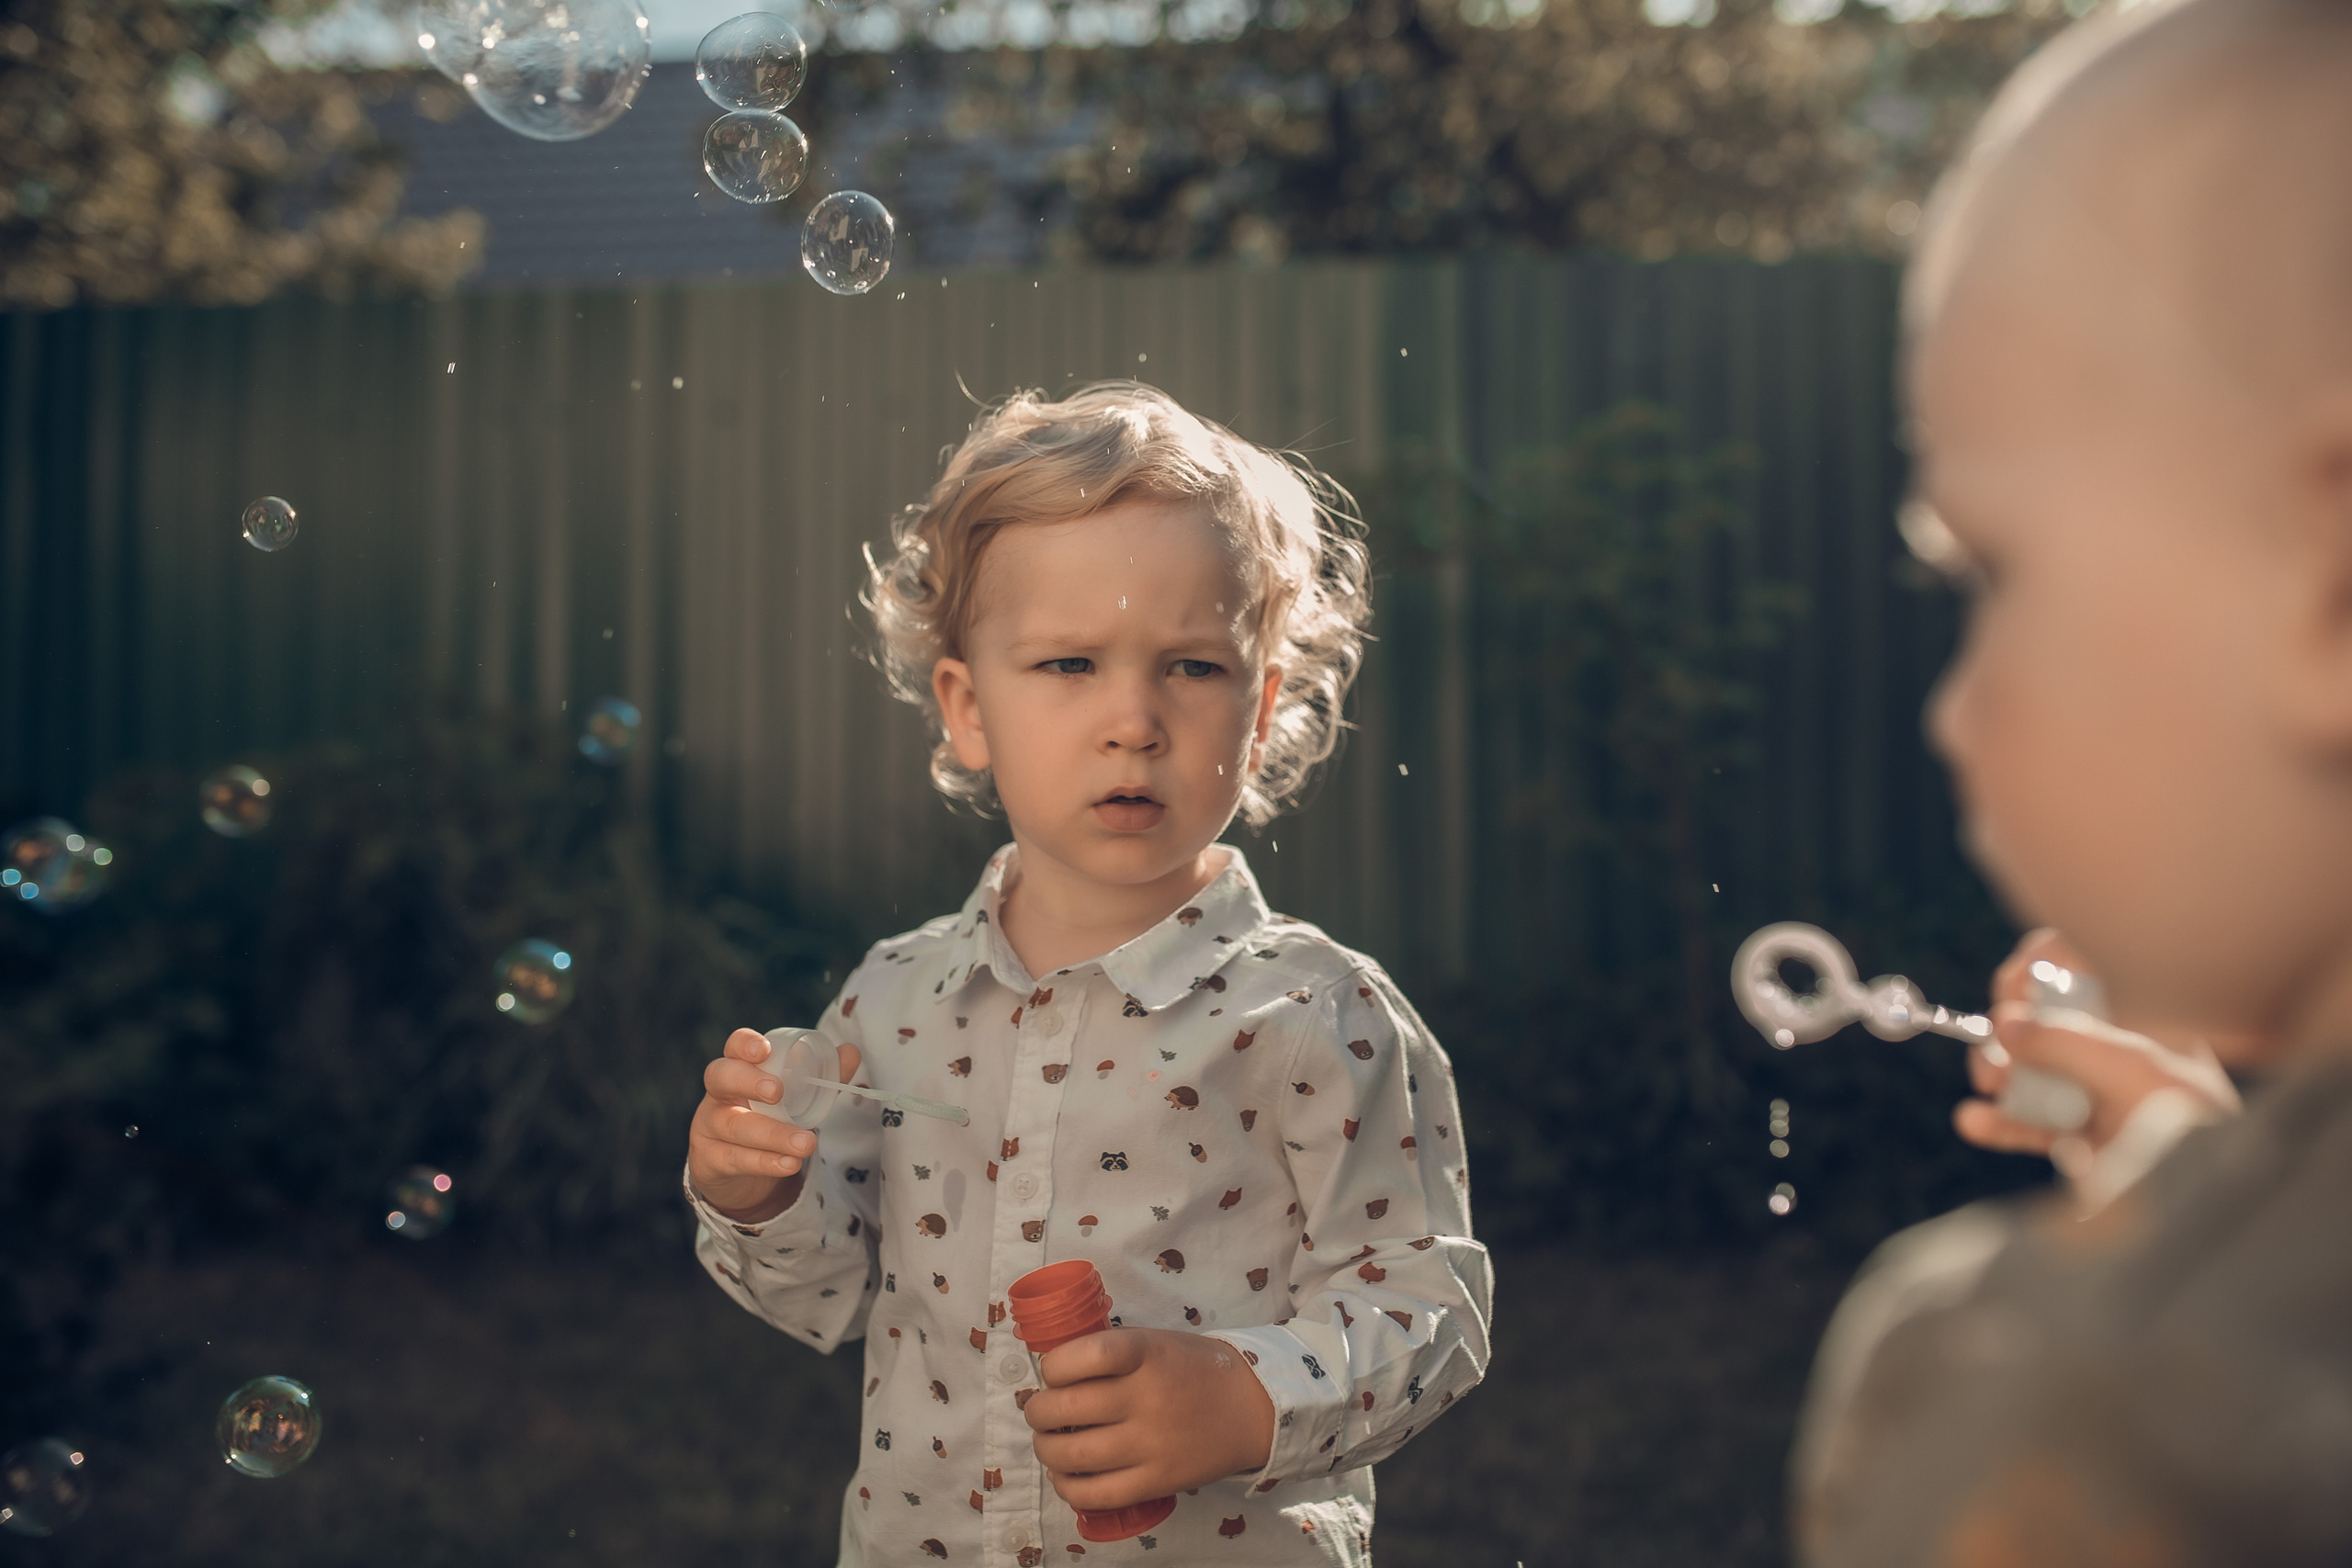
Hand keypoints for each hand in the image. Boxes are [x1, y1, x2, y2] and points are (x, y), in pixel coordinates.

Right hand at [687, 1027, 860, 1223]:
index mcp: (739, 1069)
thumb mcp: (796, 1098)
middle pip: (720, 1077)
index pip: (733, 1047)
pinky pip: (734, 1159)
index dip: (744, 1044)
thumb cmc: (770, 1119)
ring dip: (773, 1134)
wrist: (741, 1172)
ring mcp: (708, 1126)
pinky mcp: (709, 1159)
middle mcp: (718, 1093)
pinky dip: (764, 1162)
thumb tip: (851, 1052)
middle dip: (747, 1081)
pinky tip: (789, 1164)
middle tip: (778, 1092)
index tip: (764, 1049)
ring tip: (807, 1143)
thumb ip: (822, 1075)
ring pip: (733, 1125)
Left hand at [1023, 1328, 1275, 1509]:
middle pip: (1064, 1408)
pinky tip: (1064, 1476)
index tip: (1053, 1372)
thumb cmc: (1195, 1370)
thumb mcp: (1156, 1342)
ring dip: (1045, 1449)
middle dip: (1037, 1411)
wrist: (1253, 1408)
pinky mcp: (1156, 1481)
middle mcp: (1146, 1398)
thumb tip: (1054, 1372)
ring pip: (1071, 1455)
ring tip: (1048, 1442)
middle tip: (1039, 1410)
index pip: (1083, 1356)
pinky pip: (1096, 1494)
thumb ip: (1111, 1353)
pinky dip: (1067, 1488)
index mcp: (1145, 1354)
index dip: (1054, 1365)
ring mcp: (1151, 1444)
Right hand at [1955, 930, 2234, 1156]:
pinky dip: (1998, 1123)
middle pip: (2042, 1019)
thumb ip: (2062, 1039)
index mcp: (2142, 1018)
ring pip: (2029, 1071)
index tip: (2016, 986)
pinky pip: (2028, 1124)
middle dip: (2008, 1027)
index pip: (2083, 970)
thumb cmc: (2189, 1122)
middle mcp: (2117, 1051)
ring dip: (1996, 1072)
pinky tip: (1973, 1121)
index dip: (2041, 969)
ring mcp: (2097, 1096)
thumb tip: (2004, 1026)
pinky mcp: (2080, 1141)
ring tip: (1990, 1084)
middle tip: (1997, 1039)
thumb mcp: (2129, 1067)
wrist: (2208, 1196)